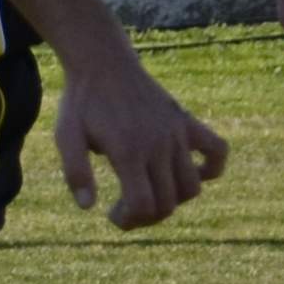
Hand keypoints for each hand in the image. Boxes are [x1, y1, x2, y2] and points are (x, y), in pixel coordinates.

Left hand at [52, 60, 228, 228]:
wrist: (103, 63)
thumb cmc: (82, 103)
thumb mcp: (65, 136)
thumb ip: (75, 173)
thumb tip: (88, 207)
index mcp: (128, 151)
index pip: (145, 205)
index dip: (130, 221)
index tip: (113, 215)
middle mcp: (158, 145)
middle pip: (169, 203)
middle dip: (147, 217)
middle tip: (124, 209)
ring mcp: (177, 133)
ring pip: (193, 186)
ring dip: (174, 200)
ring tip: (149, 193)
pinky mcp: (187, 122)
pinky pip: (218, 150)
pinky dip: (211, 168)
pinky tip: (189, 171)